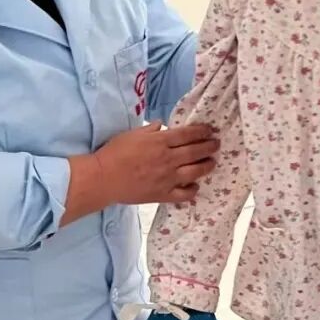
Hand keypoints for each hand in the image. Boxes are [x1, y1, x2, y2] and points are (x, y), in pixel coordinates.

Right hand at [97, 123, 219, 205]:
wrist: (104, 178)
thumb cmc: (114, 153)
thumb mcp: (132, 134)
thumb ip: (150, 130)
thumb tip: (162, 125)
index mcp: (160, 142)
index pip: (188, 134)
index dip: (201, 131)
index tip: (209, 130)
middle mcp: (168, 159)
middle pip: (195, 152)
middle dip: (209, 147)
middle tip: (216, 144)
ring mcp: (167, 178)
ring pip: (195, 172)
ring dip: (206, 166)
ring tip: (212, 163)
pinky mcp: (162, 194)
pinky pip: (183, 194)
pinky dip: (192, 190)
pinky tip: (195, 186)